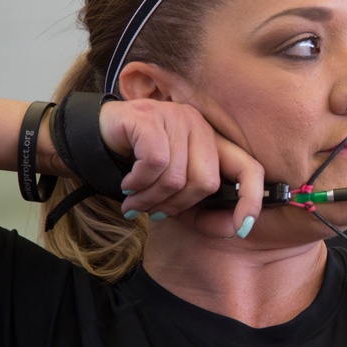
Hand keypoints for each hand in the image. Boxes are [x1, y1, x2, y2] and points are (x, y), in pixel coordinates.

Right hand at [98, 98, 264, 237]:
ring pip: (176, 177)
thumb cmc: (139, 170)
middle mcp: (199, 125)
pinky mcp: (149, 117)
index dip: (252, 199)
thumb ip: (203, 214)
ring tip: (135, 200)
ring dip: (150, 199)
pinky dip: (139, 183)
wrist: (94, 142)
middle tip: (153, 212)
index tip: (245, 228)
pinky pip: (155, 163)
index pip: (249, 168)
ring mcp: (175, 117)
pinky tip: (128, 183)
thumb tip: (235, 229)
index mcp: (213, 142)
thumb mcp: (176, 197)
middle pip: (206, 181)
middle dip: (177, 206)